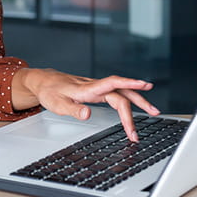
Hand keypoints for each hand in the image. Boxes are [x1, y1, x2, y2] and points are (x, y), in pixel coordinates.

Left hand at [11, 68, 158, 141]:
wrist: (42, 81)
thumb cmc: (49, 92)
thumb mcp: (56, 104)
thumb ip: (73, 110)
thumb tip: (88, 114)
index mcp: (87, 89)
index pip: (112, 84)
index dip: (129, 84)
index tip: (145, 85)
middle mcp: (94, 86)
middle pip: (121, 92)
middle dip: (139, 103)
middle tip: (154, 114)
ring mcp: (96, 88)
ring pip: (121, 92)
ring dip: (138, 101)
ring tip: (153, 111)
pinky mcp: (96, 90)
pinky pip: (116, 94)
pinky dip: (128, 100)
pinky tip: (135, 106)